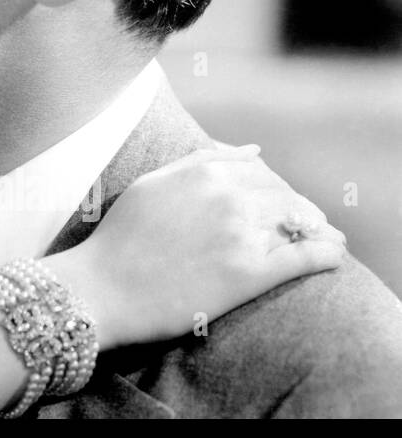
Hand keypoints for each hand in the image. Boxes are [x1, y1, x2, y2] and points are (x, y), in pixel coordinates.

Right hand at [45, 145, 346, 349]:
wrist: (102, 287)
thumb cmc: (121, 237)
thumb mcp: (154, 183)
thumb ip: (201, 160)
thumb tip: (253, 150)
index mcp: (204, 170)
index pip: (261, 171)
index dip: (274, 188)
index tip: (277, 204)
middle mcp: (227, 195)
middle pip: (285, 195)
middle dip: (300, 209)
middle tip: (305, 226)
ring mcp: (240, 233)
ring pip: (301, 221)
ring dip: (319, 229)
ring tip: (325, 241)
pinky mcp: (249, 273)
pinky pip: (306, 256)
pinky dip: (327, 254)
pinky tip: (333, 257)